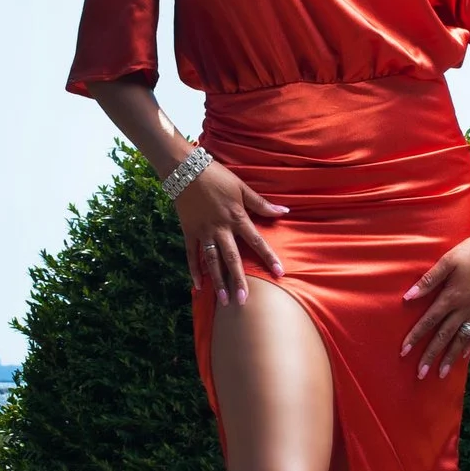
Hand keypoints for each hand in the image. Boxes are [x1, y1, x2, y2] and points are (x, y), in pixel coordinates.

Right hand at [175, 160, 286, 304]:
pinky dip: (195, 270)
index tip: (280, 273)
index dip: (269, 257)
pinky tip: (199, 286)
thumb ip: (261, 203)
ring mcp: (204, 232)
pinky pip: (192, 254)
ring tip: (224, 300)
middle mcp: (221, 228)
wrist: (185, 169)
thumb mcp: (242, 187)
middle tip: (244, 301)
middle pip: (232, 258)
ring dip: (218, 281)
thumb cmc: (217, 176)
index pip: (256, 241)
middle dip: (239, 280)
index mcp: (237, 217)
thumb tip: (284, 211)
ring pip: (212, 261)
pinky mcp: (189, 231)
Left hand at [400, 229, 469, 377]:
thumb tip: (408, 296)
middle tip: (420, 374)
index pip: (429, 321)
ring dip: (450, 358)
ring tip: (441, 374)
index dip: (415, 337)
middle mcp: (464, 308)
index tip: (404, 352)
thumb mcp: (447, 261)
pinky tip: (463, 357)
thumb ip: (428, 280)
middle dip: (431, 356)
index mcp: (452, 297)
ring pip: (461, 339)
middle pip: (444, 337)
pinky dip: (469, 345)